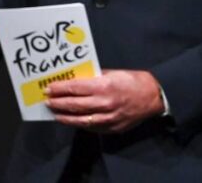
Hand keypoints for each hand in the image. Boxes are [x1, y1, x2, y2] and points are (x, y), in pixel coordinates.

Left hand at [45, 70, 164, 133]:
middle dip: (58, 103)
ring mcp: (107, 118)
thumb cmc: (134, 81)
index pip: (75, 88)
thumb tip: (78, 79)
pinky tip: (73, 120)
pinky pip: (91, 127)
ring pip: (80, 120)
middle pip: (74, 105)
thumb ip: (96, 77)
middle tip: (47, 101)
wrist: (153, 97)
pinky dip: (80, 124)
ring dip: (65, 117)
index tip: (49, 88)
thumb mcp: (114, 73)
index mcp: (104, 86)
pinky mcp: (111, 128)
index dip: (60, 89)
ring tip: (55, 113)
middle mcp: (104, 104)